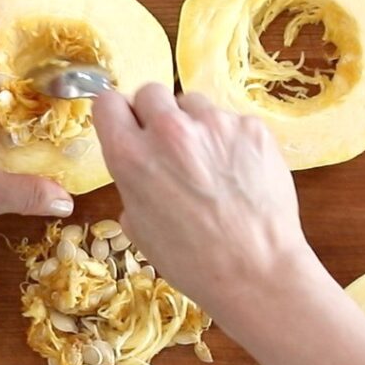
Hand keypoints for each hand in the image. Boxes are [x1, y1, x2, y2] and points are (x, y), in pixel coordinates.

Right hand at [91, 84, 320, 318]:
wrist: (256, 271)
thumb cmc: (192, 262)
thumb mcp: (139, 229)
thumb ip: (132, 183)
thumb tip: (140, 166)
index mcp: (130, 156)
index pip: (108, 102)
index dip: (118, 116)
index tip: (128, 126)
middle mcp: (168, 130)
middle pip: (150, 92)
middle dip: (155, 115)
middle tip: (169, 148)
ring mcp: (214, 124)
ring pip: (194, 105)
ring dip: (195, 126)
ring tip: (209, 166)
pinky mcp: (251, 127)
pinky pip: (231, 122)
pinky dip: (231, 141)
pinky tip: (238, 174)